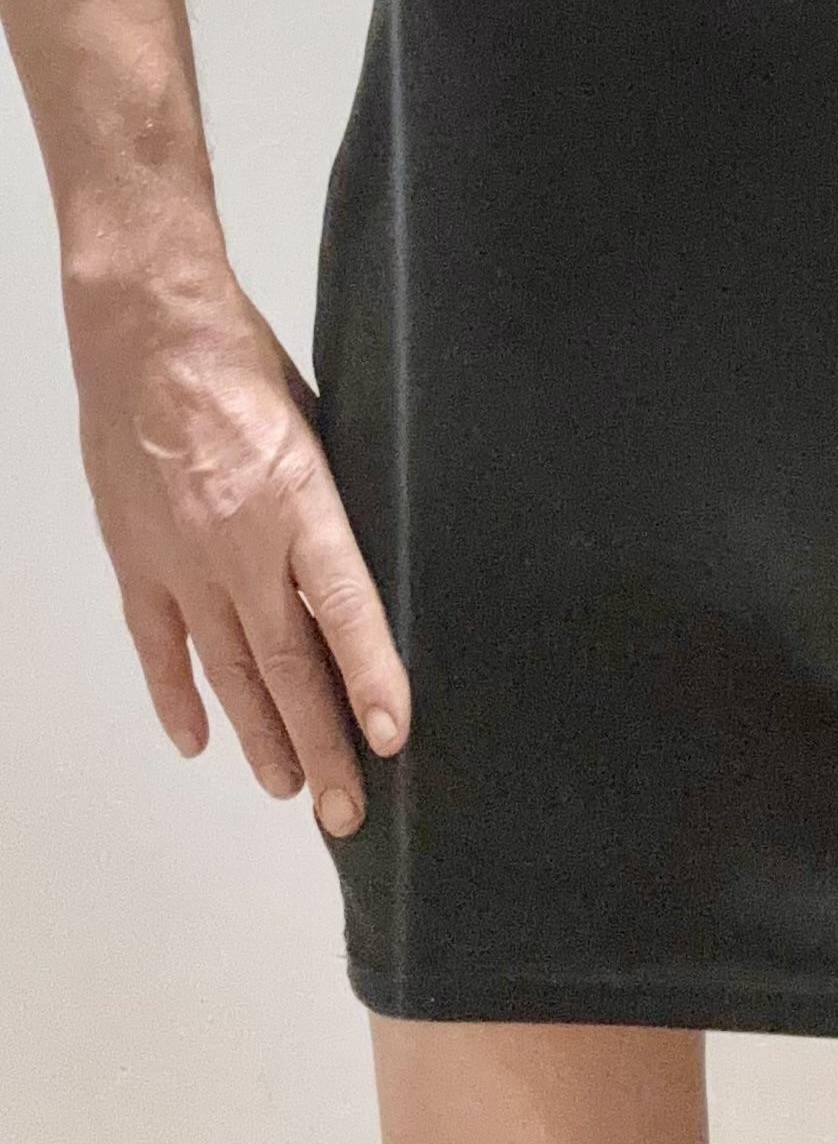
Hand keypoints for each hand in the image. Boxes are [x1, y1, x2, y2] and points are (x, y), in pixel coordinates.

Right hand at [67, 267, 409, 835]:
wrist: (148, 333)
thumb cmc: (242, 364)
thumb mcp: (322, 426)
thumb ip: (336, 500)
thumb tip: (364, 557)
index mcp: (300, 505)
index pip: (346, 611)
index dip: (372, 678)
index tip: (393, 737)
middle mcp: (241, 547)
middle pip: (290, 666)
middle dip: (322, 745)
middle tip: (347, 810)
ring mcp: (182, 560)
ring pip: (231, 670)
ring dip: (262, 736)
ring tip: (292, 788)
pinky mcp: (138, 559)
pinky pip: (160, 645)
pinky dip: (179, 696)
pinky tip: (198, 740)